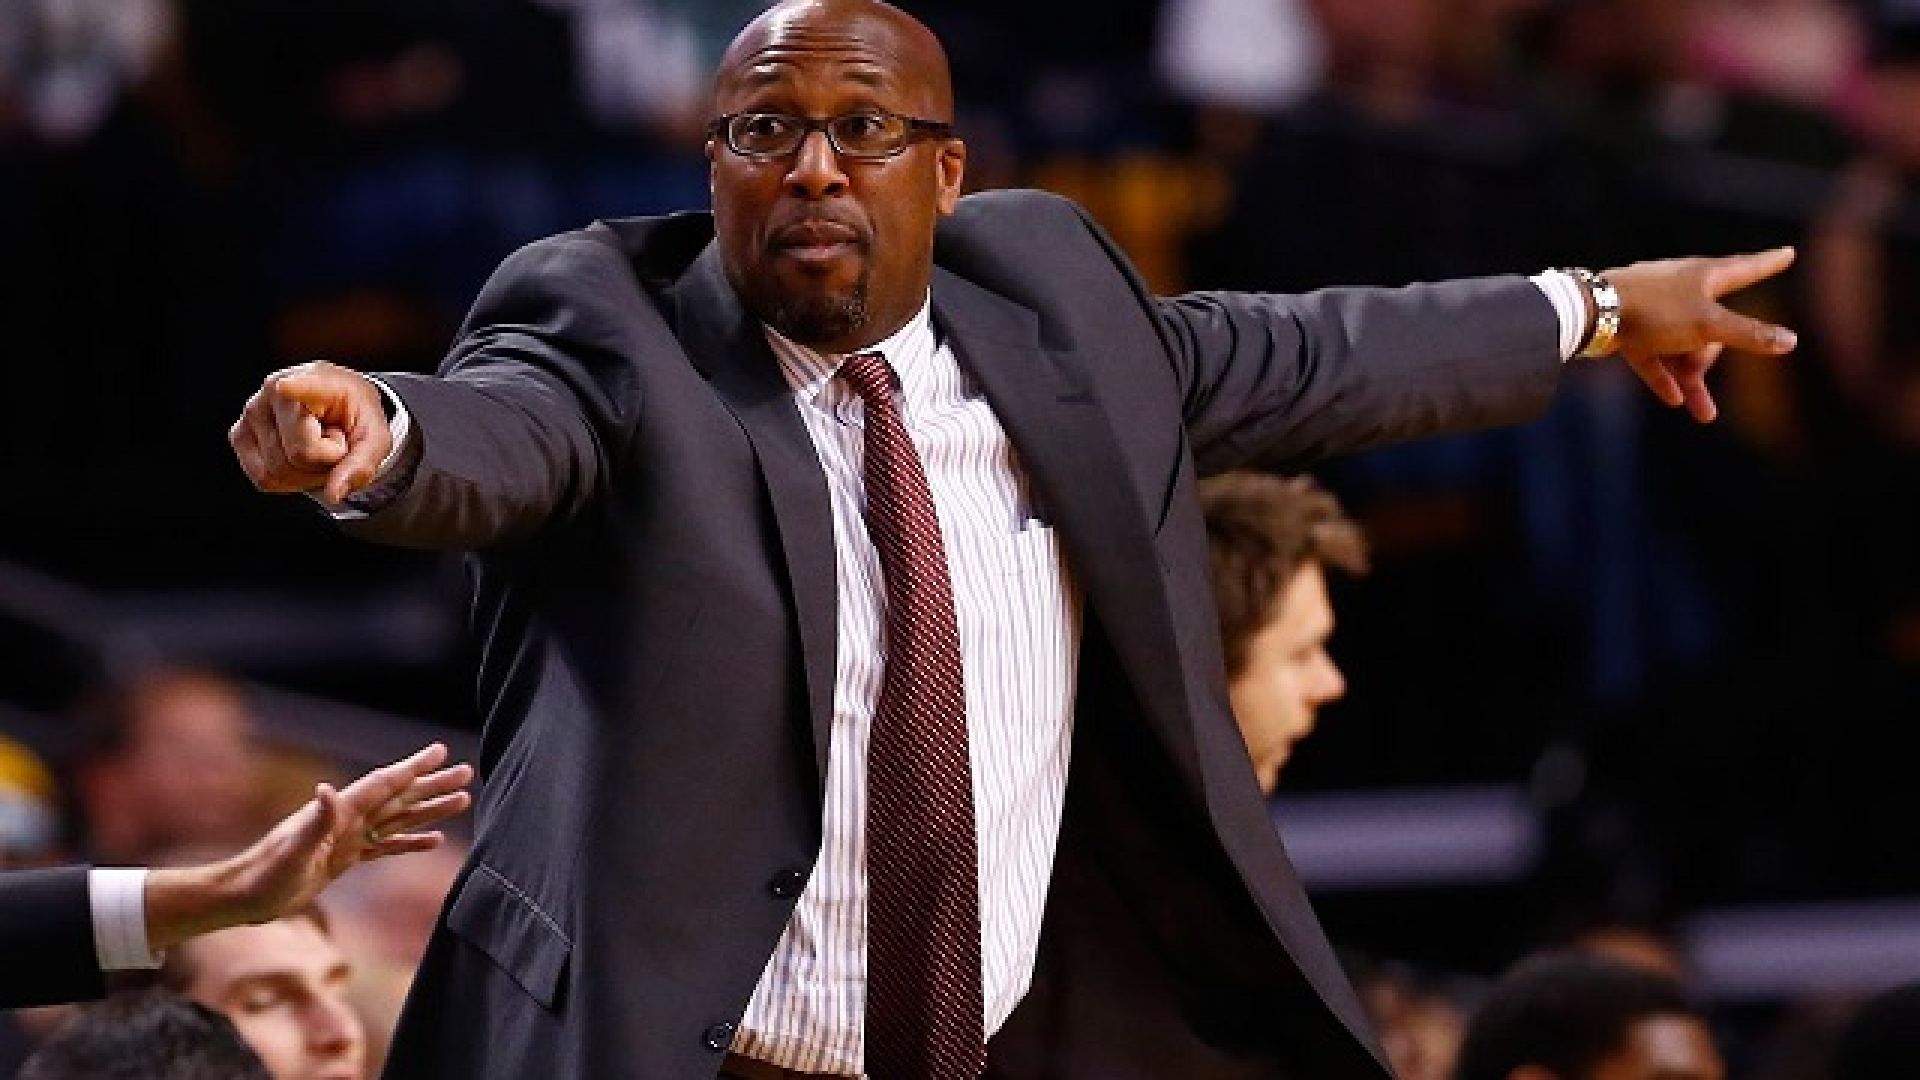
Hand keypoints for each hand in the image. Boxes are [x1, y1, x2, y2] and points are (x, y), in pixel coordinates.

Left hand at [146, 743, 473, 951]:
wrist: (243, 897)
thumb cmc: (263, 876)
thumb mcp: (290, 851)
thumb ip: (314, 821)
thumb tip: (327, 789)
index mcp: (339, 813)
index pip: (385, 785)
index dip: (413, 768)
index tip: (441, 752)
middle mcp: (348, 820)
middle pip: (400, 798)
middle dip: (433, 784)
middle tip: (468, 773)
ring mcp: (347, 839)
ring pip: (399, 820)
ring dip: (429, 809)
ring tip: (462, 801)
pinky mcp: (345, 860)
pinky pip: (386, 846)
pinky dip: (411, 841)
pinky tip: (433, 840)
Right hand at [230, 361, 392, 503]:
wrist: (337, 405)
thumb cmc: (354, 416)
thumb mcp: (376, 438)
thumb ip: (362, 464)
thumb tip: (333, 494)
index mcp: (316, 380)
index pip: (302, 387)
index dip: (294, 389)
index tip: (285, 387)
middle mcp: (274, 391)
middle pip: (300, 455)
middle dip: (325, 462)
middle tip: (333, 442)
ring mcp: (252, 413)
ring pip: (279, 471)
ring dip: (307, 473)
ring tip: (317, 446)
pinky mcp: (239, 435)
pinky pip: (264, 479)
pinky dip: (288, 480)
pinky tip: (298, 456)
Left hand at [1605, 248, 1798, 422]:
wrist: (1591, 313)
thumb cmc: (1655, 310)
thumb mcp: (1709, 325)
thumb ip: (1748, 334)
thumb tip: (1791, 341)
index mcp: (1706, 276)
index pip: (1747, 268)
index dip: (1769, 263)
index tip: (1788, 253)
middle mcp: (1681, 288)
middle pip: (1712, 325)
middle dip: (1711, 358)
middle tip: (1701, 375)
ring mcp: (1654, 308)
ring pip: (1681, 346)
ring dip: (1691, 379)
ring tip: (1703, 413)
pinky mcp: (1630, 327)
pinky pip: (1653, 355)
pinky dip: (1664, 376)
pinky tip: (1674, 400)